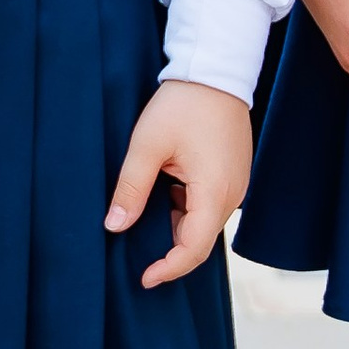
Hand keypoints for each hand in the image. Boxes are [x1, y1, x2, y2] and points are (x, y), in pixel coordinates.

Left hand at [107, 80, 253, 288]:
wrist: (216, 71)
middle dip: (171, 252)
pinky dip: (186, 210)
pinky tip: (163, 197)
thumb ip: (131, 188)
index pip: (194, 248)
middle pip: (201, 240)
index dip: (169, 268)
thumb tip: (114, 225)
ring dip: (177, 229)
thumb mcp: (148, 146)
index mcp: (214, 192)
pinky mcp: (231, 174)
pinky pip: (208, 204)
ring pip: (203, 223)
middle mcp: (232, 194)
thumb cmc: (183, 104)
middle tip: (138, 259)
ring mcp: (235, 184)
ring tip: (145, 221)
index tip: (145, 278)